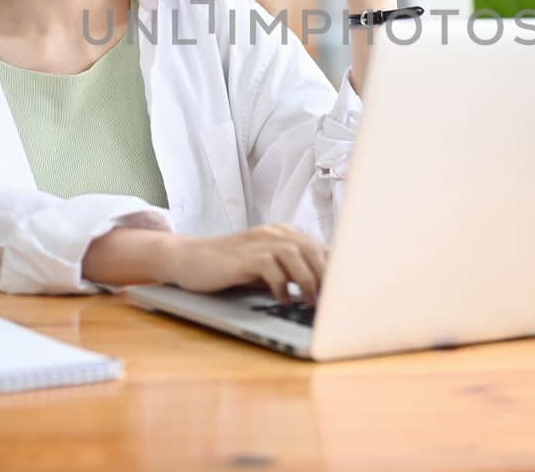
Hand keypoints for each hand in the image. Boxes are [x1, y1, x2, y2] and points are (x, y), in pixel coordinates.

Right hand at [162, 225, 327, 303]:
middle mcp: (274, 233)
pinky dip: (281, 285)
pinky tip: (282, 299)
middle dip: (326, 276)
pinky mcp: (244, 255)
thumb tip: (321, 291)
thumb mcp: (264, 268)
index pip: (318, 247)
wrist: (189, 259)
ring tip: (311, 302)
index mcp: (283, 234)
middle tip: (332, 300)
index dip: (334, 268)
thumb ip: (289, 272)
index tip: (344, 290)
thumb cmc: (229, 268)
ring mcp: (258, 242)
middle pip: (312, 248)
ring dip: (308, 281)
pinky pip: (272, 267)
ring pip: (296, 255)